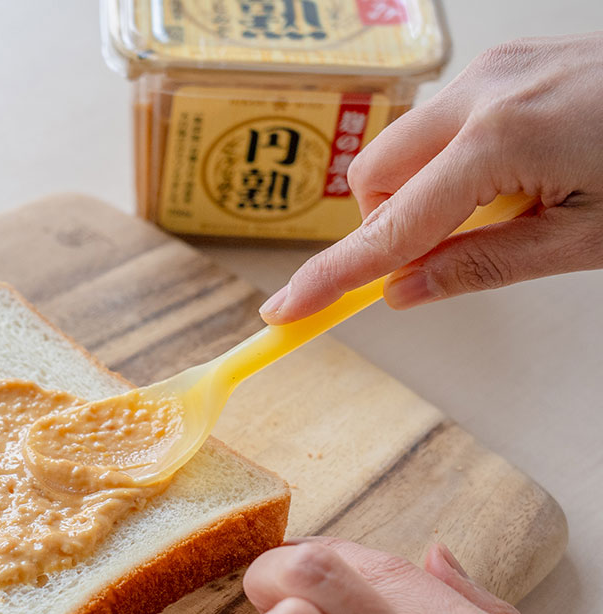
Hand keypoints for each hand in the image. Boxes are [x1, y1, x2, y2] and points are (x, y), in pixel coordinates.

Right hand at [260, 33, 602, 323]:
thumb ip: (481, 266)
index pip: (389, 229)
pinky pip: (440, 118)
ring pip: (402, 144)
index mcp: (499, 141)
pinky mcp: (507, 60)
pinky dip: (450, 159)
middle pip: (373, 175)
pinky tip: (514, 172)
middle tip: (446, 253)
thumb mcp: (586, 241)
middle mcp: (482, 91)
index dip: (333, 278)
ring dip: (422, 190)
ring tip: (503, 206)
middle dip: (387, 224)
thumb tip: (403, 291)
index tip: (283, 310)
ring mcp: (493, 68)